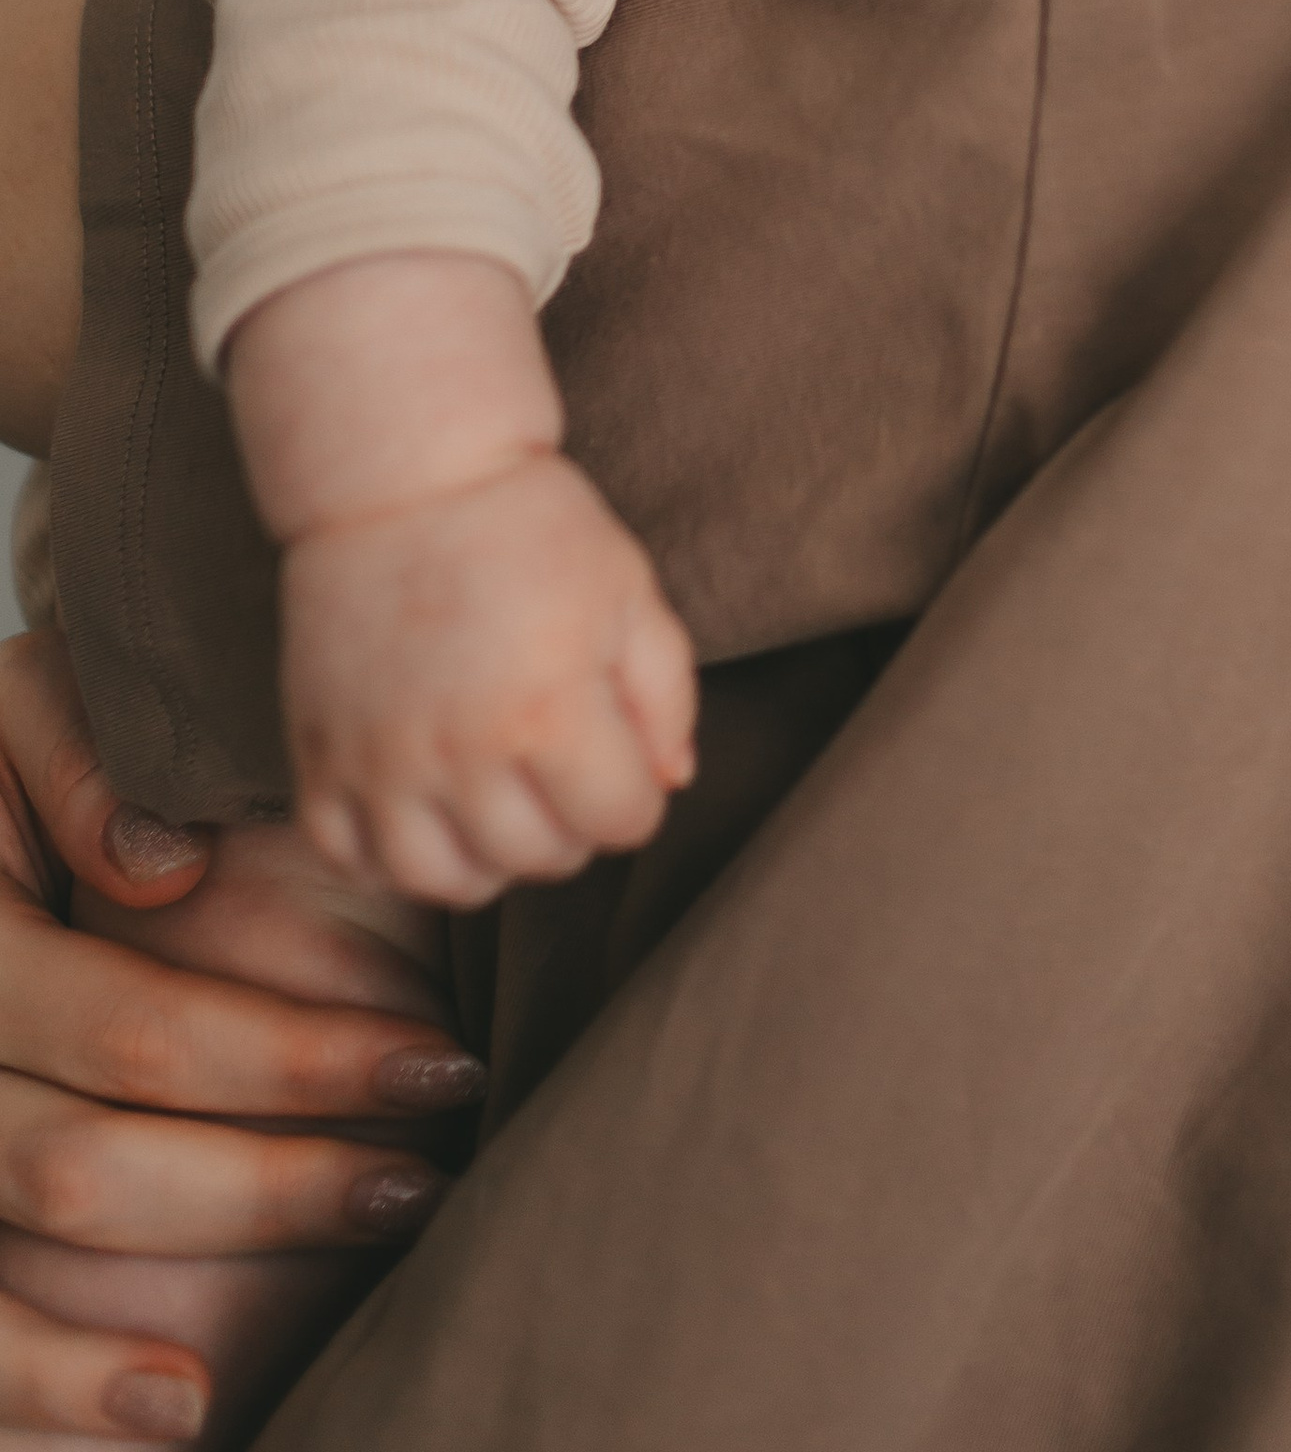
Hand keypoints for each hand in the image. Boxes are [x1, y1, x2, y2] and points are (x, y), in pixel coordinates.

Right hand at [0, 630, 476, 1446]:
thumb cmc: (3, 776)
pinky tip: (183, 1405)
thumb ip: (81, 759)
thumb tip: (159, 869)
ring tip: (354, 1254)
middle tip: (429, 1170)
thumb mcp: (21, 710)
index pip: (134, 1027)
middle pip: (89, 1163)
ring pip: (30, 1252)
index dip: (293, 1060)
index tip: (444, 1063)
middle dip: (281, 1180)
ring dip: (188, 1286)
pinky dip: (56, 1386)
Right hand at [283, 451, 696, 905]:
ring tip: (498, 798)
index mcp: (550, 711)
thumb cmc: (529, 526)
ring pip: (446, 882)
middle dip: (570, 823)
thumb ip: (667, 695)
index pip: (621, 824)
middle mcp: (461, 753)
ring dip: (487, 856)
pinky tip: (423, 808)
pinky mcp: (319, 758)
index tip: (617, 750)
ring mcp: (381, 763)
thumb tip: (671, 782)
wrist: (403, 476)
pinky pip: (352, 859)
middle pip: (539, 861)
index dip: (634, 792)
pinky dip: (392, 856)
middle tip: (560, 764)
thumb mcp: (628, 590)